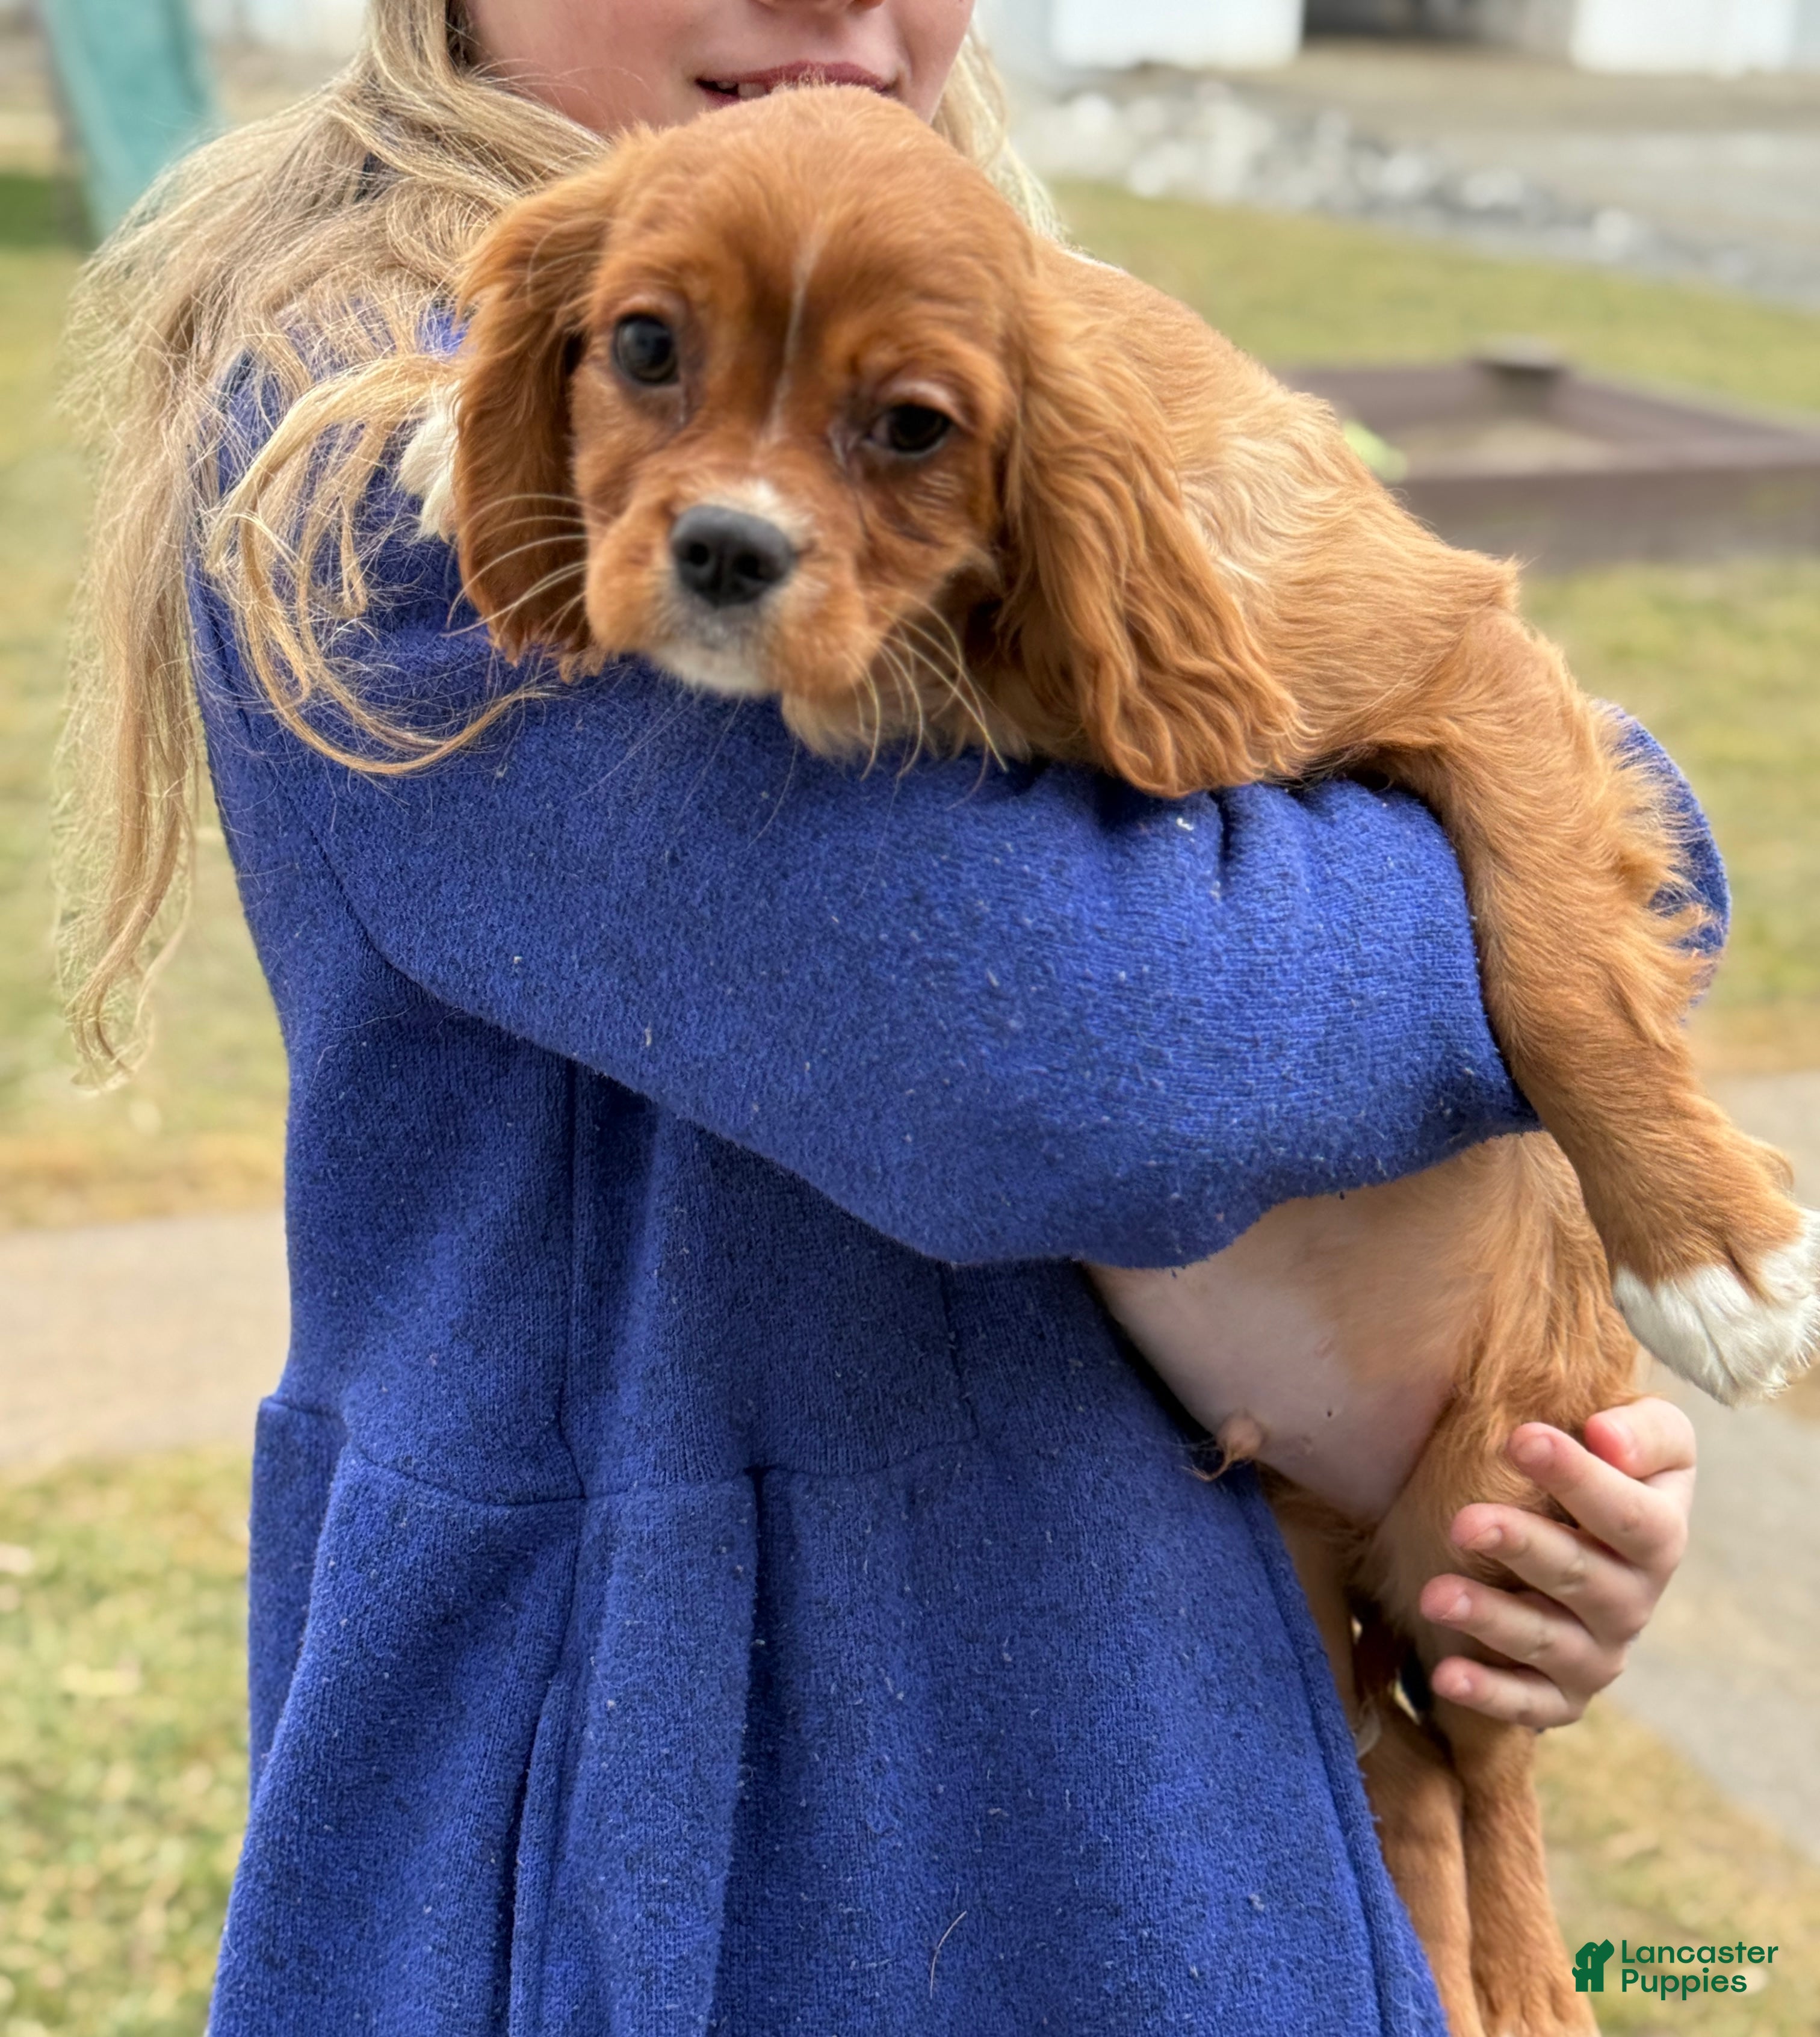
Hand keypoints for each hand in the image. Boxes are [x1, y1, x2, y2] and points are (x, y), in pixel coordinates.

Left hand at [1417, 1397, 1695, 1727]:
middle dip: (1523, 1548)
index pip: (1633, 1515)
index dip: (1580, 1479)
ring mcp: (1599, 1653)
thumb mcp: (1646, 1436)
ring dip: (1491, 1619)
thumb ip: (1644, 1431)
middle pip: (1583, 1578)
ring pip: (1547, 1641)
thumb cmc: (1610, 1469)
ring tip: (1435, 1596)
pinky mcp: (1562, 1695)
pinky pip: (1530, 1704)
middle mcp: (1633, 1601)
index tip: (1520, 1438)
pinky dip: (1490, 1693)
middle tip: (1465, 1524)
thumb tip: (1606, 1435)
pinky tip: (1444, 1676)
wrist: (1588, 1537)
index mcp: (1660, 1535)